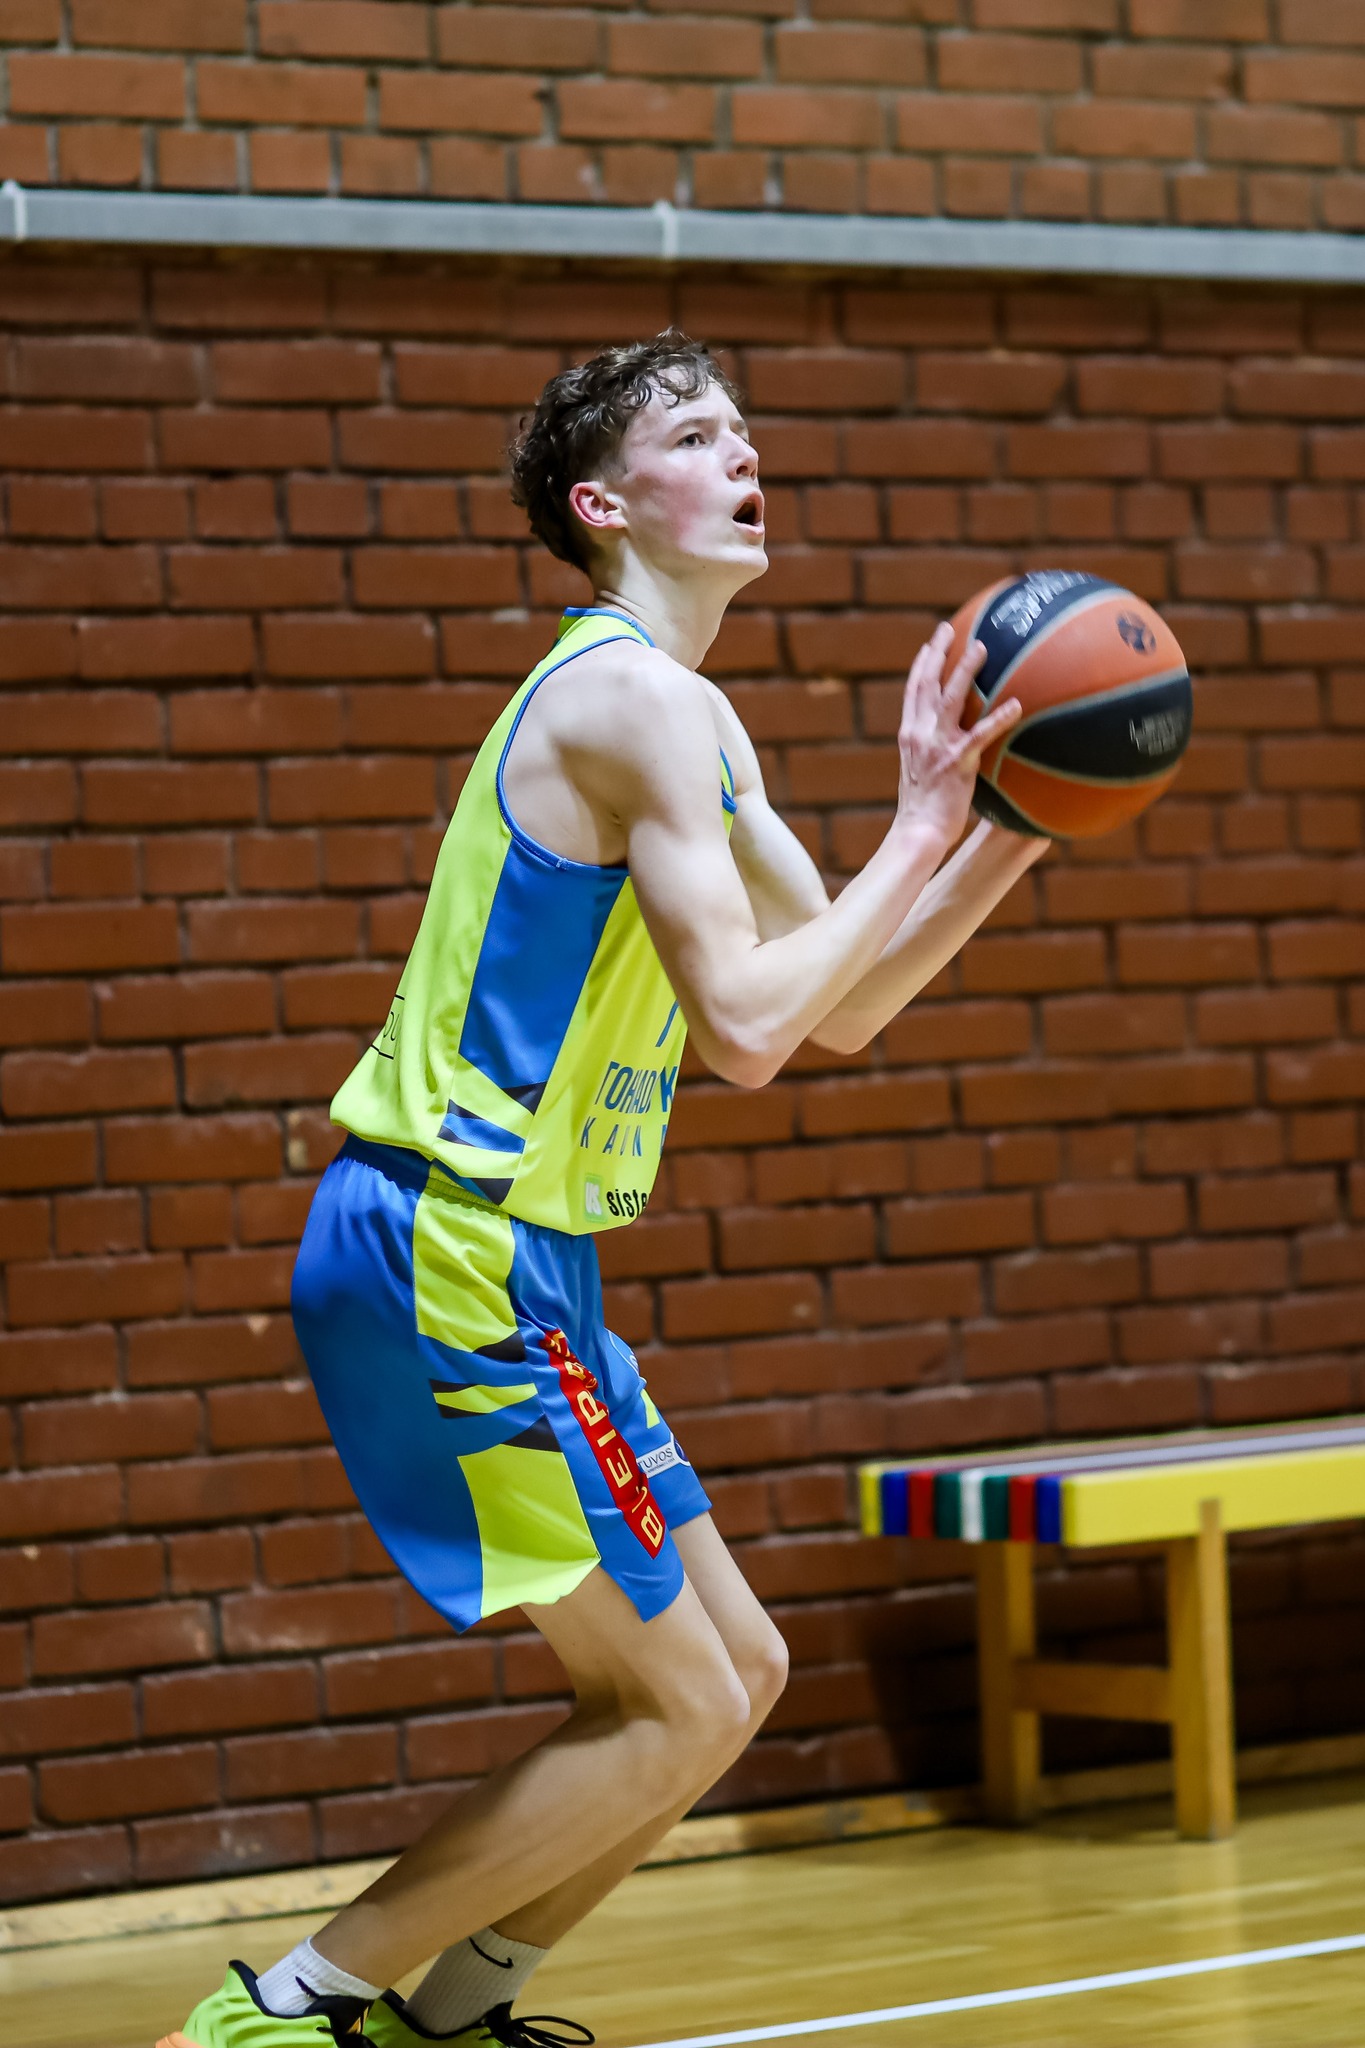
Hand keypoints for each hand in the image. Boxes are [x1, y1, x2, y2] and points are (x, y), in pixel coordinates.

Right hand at [895, 622, 1021, 848]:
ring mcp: (937, 746)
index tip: (930, 644)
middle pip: (926, 683)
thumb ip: (933, 751)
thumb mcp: (921, 772)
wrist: (918, 831)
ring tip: (981, 647)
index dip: (921, 664)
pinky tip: (1017, 705)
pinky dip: (999, 718)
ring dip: (965, 670)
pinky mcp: (956, 762)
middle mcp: (919, 734)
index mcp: (909, 735)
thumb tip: (951, 744)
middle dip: (936, 652)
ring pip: (950, 698)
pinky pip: (980, 734)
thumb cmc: (923, 809)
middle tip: (948, 628)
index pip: (912, 691)